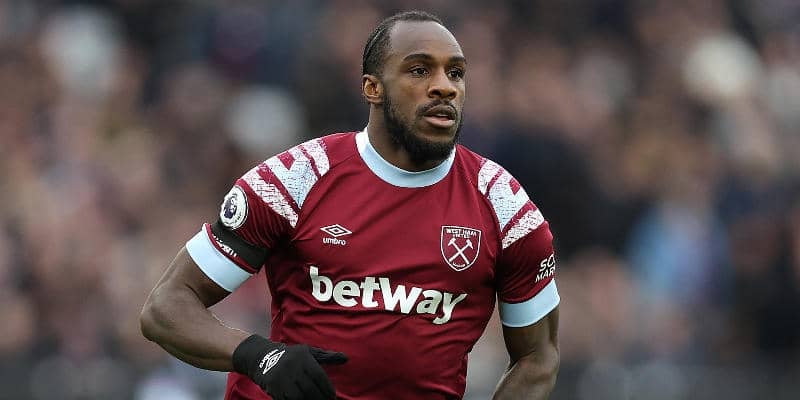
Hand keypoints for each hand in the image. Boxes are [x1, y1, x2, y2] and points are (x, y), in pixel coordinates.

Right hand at [233, 334, 347, 399]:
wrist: (261, 357)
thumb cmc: (290, 355)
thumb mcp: (308, 352)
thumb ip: (326, 356)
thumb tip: (346, 358)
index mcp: (303, 357)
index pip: (319, 376)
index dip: (327, 389)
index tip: (332, 396)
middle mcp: (293, 367)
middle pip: (310, 389)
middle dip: (320, 398)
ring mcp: (282, 378)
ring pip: (299, 397)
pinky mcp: (273, 387)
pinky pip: (287, 399)